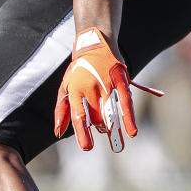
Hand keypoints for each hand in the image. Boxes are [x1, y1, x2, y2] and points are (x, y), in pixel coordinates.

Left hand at [54, 27, 137, 151]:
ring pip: (110, 111)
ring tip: (118, 147)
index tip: (87, 147)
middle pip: (97, 116)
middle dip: (100, 127)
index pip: (79, 115)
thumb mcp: (66, 86)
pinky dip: (128, 117)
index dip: (83, 132)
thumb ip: (62, 110)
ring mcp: (105, 82)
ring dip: (114, 130)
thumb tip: (57, 132)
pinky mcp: (119, 79)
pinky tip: (132, 132)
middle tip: (103, 130)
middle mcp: (89, 86)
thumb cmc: (78, 70)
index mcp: (74, 89)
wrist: (94, 43)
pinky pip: (125, 101)